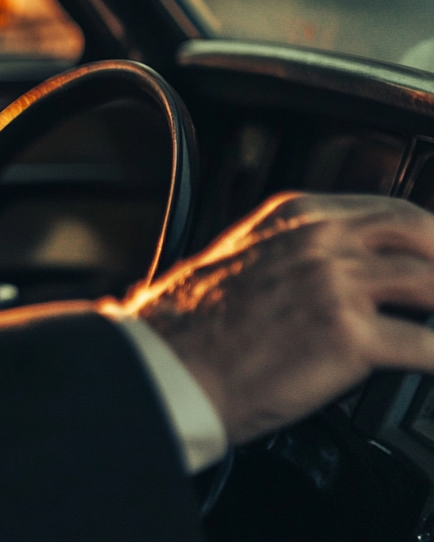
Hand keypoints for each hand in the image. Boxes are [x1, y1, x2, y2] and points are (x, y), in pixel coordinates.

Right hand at [122, 192, 433, 444]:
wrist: (168, 365)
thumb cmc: (188, 325)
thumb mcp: (238, 256)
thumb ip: (289, 250)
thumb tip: (329, 269)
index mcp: (294, 216)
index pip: (388, 209)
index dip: (424, 235)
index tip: (429, 253)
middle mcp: (320, 241)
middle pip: (421, 234)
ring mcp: (336, 285)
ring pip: (432, 285)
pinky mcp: (347, 337)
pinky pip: (427, 346)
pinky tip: (431, 364)